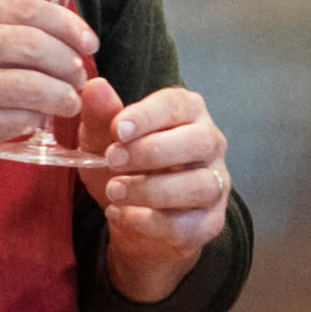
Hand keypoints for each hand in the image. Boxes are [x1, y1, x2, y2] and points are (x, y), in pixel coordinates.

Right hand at [0, 0, 97, 179]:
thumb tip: (49, 30)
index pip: (23, 7)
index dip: (65, 23)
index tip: (87, 39)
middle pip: (34, 44)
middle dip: (69, 61)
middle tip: (79, 74)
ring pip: (32, 85)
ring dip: (61, 95)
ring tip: (67, 100)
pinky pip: (15, 120)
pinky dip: (33, 121)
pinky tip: (35, 121)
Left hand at [88, 83, 232, 297]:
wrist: (129, 218)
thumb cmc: (122, 167)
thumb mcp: (102, 139)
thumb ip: (101, 115)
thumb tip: (95, 87)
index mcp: (187, 114)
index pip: (179, 104)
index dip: (149, 115)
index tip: (118, 128)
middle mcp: (210, 145)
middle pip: (201, 141)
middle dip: (153, 151)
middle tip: (112, 160)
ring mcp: (215, 184)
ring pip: (199, 185)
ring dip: (151, 189)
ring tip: (114, 191)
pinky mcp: (210, 222)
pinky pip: (188, 224)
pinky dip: (149, 221)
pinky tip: (119, 214)